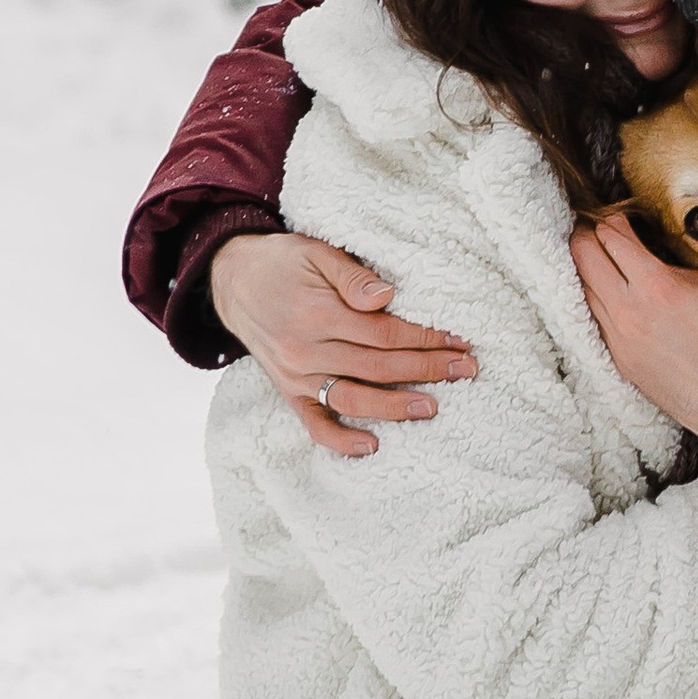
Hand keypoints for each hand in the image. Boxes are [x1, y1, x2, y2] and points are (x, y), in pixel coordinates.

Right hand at [210, 232, 477, 458]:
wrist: (231, 280)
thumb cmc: (283, 262)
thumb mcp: (316, 252)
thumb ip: (352, 276)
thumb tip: (388, 296)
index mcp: (316, 312)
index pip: (383, 332)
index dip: (425, 338)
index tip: (459, 339)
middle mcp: (305, 349)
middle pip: (377, 367)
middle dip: (426, 369)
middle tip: (466, 370)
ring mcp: (295, 375)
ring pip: (352, 399)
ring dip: (395, 407)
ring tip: (433, 408)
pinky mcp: (287, 391)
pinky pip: (313, 424)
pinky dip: (340, 441)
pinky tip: (372, 446)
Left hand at [571, 211, 697, 474]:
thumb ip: (672, 265)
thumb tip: (650, 253)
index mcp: (655, 286)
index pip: (610, 236)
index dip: (613, 218)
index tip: (620, 215)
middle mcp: (627, 311)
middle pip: (582, 257)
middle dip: (587, 235)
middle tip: (597, 228)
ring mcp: (617, 338)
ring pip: (581, 288)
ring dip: (588, 268)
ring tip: (601, 258)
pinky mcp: (618, 360)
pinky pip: (594, 318)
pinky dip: (597, 299)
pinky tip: (612, 294)